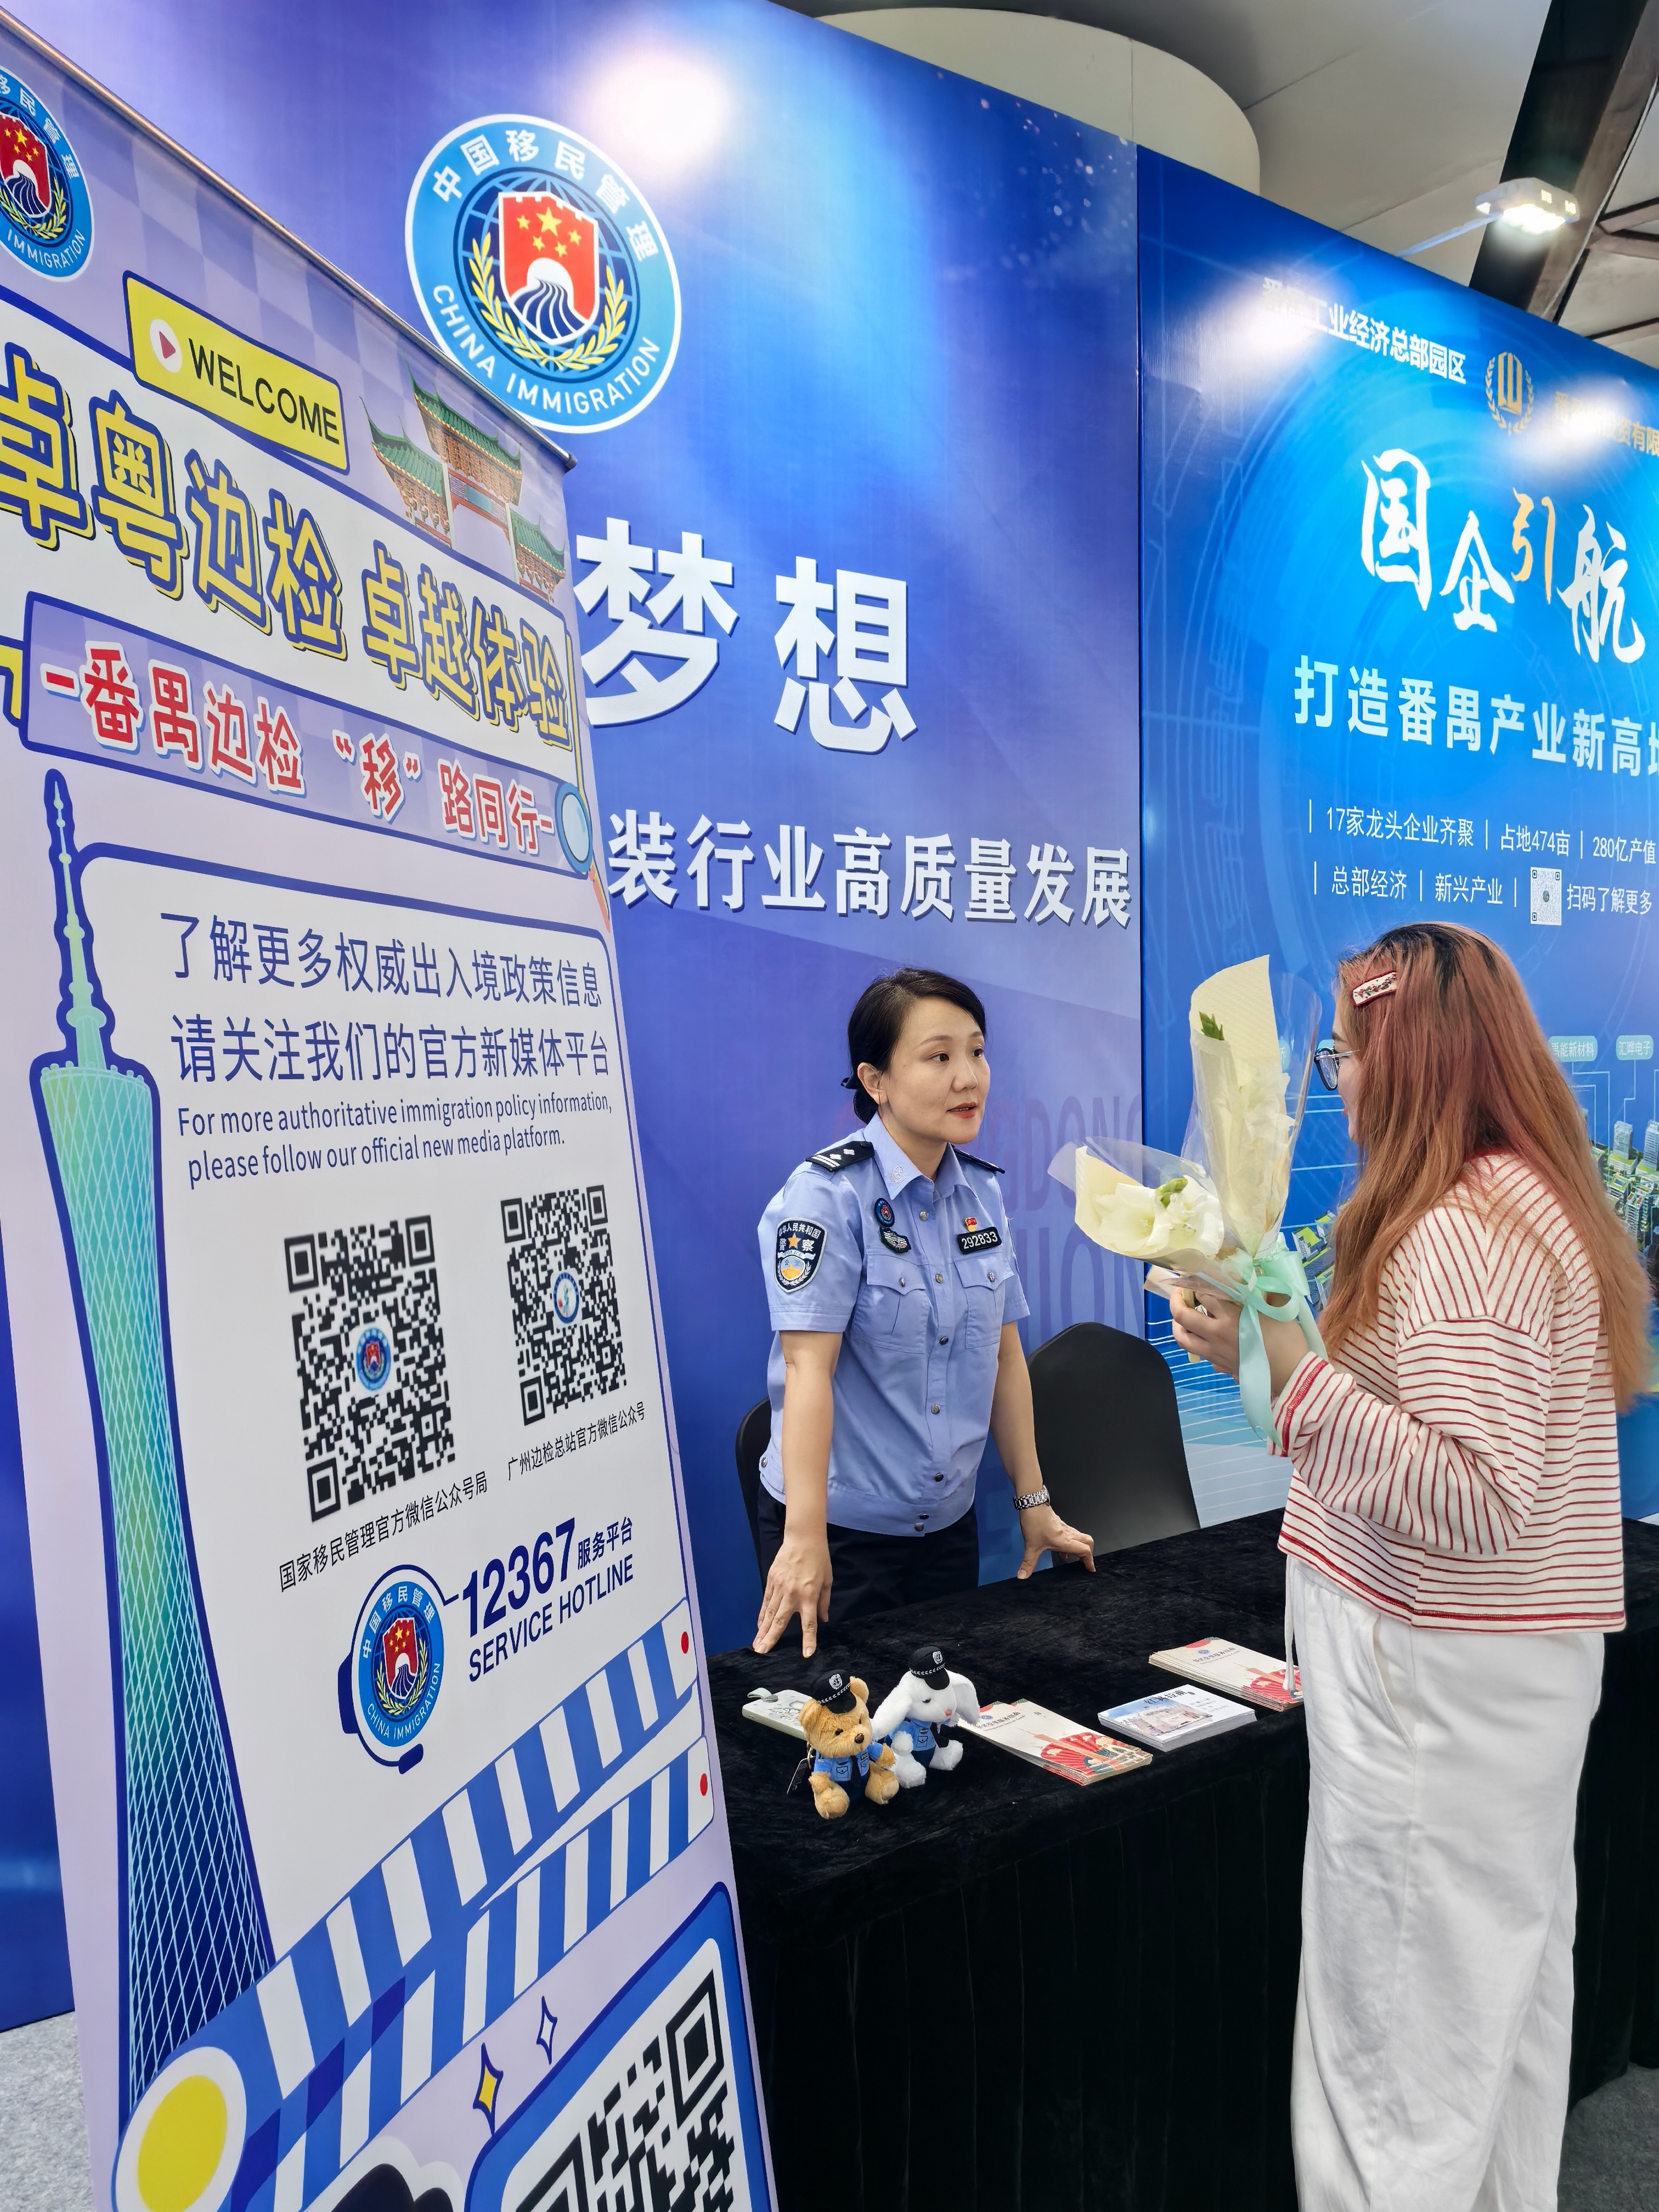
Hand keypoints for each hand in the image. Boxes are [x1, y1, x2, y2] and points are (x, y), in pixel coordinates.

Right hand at [753, 1525, 831, 1655]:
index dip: (808, 1640)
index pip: (809, 1622)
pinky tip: (759, 1625)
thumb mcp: (827, 1580)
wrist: (803, 1538)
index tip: (807, 1654)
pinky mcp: (771, 1580)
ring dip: (762, 1630)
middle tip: (761, 1652)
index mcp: (809, 1595)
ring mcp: (779, 1587)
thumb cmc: (819, 1559)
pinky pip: (766, 1601)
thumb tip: (823, 1620)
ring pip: (770, 1612)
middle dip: (770, 1638)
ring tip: (757, 1644)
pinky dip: (762, 1614)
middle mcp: (792, 1594)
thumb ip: (824, 1602)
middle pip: (780, 1620)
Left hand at [1017, 1502, 1094, 1578]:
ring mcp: (1064, 1527)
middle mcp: (1068, 1534)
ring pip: (1079, 1537)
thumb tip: (1022, 1577)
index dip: (1089, 1561)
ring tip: (1071, 1559)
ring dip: (1079, 1547)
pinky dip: (1070, 1542)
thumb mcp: (1031, 1546)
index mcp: (1065, 1541)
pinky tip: (1058, 1548)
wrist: (1032, 1503)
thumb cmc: (1034, 1524)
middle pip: (1087, 1542)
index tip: (1091, 1569)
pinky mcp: (1059, 1523)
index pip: (1084, 1550)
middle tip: (1084, 1563)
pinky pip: (1071, 1534)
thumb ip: (1028, 1563)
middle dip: (1088, 1553)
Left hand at [1157, 1273, 1308, 1396]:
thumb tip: (1256, 1276)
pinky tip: (1202, 1335)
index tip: (1198, 1275)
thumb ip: (1263, 1291)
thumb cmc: (1286, 1339)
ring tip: (1182, 1316)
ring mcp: (1215, 1353)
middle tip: (1181, 1292)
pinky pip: (1197, 1352)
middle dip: (1176, 1300)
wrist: (1291, 1374)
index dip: (1198, 1282)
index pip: (1203, 1294)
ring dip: (1178, 1324)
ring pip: (1183, 1339)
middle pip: (1182, 1316)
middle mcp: (1216, 1335)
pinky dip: (1194, 1340)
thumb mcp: (1277, 1308)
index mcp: (1229, 1318)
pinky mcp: (1220, 1365)